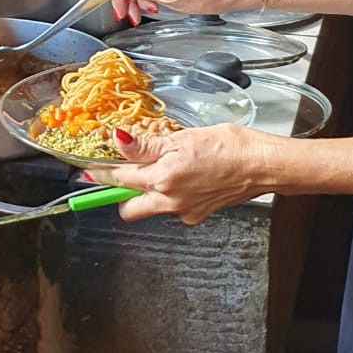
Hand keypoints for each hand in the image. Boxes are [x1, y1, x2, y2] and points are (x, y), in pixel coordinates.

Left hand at [86, 124, 280, 223]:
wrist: (263, 165)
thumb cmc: (230, 147)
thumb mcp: (183, 138)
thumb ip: (147, 145)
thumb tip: (119, 141)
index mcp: (162, 179)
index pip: (119, 179)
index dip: (100, 174)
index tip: (89, 172)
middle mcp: (170, 201)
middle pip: (130, 209)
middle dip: (120, 196)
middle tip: (122, 176)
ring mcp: (185, 211)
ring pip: (153, 208)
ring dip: (148, 193)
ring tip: (162, 169)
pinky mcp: (199, 214)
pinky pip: (175, 207)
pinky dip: (173, 194)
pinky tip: (187, 176)